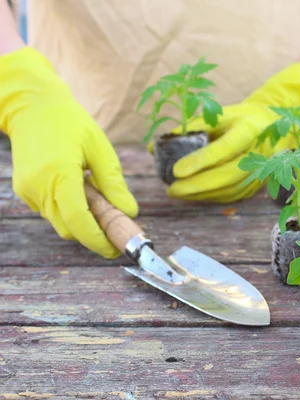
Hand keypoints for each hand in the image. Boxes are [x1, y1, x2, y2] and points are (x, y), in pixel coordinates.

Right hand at [0, 47, 137, 257]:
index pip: (78, 220)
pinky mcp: (24, 191)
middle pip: (69, 229)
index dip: (98, 239)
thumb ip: (114, 184)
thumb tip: (130, 212)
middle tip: (119, 229)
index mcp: (59, 174)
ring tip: (99, 200)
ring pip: (60, 223)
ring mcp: (28, 191)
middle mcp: (39, 187)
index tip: (116, 248)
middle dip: (94, 235)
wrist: (32, 107)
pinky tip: (80, 191)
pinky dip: (69, 211)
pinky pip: (51, 212)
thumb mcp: (101, 149)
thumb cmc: (71, 123)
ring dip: (82, 222)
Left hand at [149, 62, 299, 202]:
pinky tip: (192, 194)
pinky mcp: (256, 186)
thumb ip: (189, 129)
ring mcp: (260, 172)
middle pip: (227, 175)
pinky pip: (231, 195)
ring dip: (200, 194)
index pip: (224, 148)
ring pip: (228, 189)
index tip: (176, 170)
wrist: (275, 127)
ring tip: (176, 192)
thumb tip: (153, 147)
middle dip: (197, 185)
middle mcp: (258, 153)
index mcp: (249, 129)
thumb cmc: (240, 118)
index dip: (200, 160)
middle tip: (171, 189)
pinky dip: (210, 197)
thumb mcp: (219, 114)